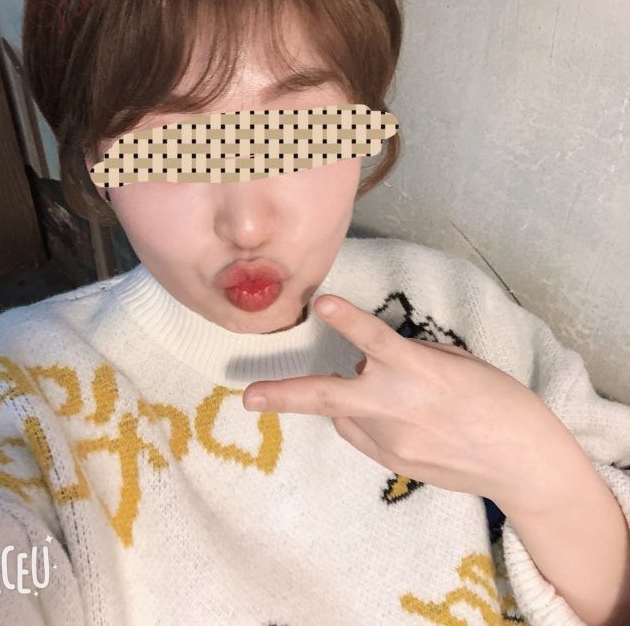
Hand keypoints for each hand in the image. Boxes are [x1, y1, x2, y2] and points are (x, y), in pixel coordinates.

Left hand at [242, 294, 564, 509]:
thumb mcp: (455, 362)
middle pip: (328, 396)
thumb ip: (407, 358)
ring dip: (346, 398)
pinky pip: (361, 435)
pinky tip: (394, 415)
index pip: (375, 341)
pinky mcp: (394, 464)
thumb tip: (370, 361)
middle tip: (247, 397)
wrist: (521, 463)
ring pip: (343, 415)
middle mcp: (396, 407)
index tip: (321, 303)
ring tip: (387, 393)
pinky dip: (363, 418)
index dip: (346, 320)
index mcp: (418, 373)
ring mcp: (392, 442)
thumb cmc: (497, 400)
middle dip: (283, 396)